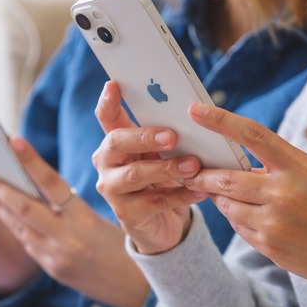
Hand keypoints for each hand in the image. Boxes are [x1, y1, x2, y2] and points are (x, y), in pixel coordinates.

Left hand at [0, 137, 149, 306]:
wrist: (134, 288)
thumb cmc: (121, 244)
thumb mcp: (102, 217)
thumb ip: (71, 203)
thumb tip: (39, 182)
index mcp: (84, 219)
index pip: (52, 183)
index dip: (31, 160)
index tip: (12, 142)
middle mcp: (67, 238)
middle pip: (24, 207)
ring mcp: (56, 256)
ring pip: (18, 226)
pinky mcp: (51, 269)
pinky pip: (26, 242)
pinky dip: (12, 224)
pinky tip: (0, 211)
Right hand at [92, 81, 207, 254]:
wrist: (162, 222)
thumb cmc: (162, 178)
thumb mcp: (160, 154)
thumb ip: (165, 136)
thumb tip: (192, 114)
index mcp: (114, 142)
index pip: (105, 117)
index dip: (108, 101)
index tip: (114, 84)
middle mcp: (106, 163)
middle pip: (116, 143)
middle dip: (144, 137)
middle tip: (172, 136)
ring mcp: (113, 190)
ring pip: (136, 174)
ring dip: (166, 168)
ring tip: (193, 165)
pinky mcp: (127, 214)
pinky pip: (156, 202)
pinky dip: (182, 195)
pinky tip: (201, 190)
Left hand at [184, 103, 306, 288]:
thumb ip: (276, 168)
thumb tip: (233, 165)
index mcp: (298, 166)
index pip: (252, 135)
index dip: (220, 120)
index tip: (195, 110)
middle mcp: (284, 192)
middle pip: (225, 178)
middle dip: (202, 176)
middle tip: (191, 173)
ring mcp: (275, 222)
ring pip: (226, 206)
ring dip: (221, 200)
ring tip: (230, 197)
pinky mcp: (269, 246)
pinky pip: (238, 228)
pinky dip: (237, 220)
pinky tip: (254, 218)